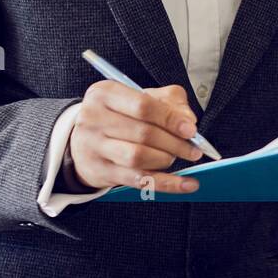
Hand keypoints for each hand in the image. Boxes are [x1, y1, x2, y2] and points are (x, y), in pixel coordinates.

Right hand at [68, 81, 203, 192]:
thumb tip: (188, 121)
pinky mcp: (100, 171)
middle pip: (143, 134)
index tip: (191, 130)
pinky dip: (168, 184)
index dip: (171, 119)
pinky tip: (187, 184)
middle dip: (175, 143)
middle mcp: (94, 119)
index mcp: (106, 94)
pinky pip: (139, 181)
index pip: (143, 106)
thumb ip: (170, 101)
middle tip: (193, 148)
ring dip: (167, 159)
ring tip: (178, 157)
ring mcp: (95, 147)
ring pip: (139, 158)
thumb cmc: (120, 114)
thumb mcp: (142, 96)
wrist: (83, 139)